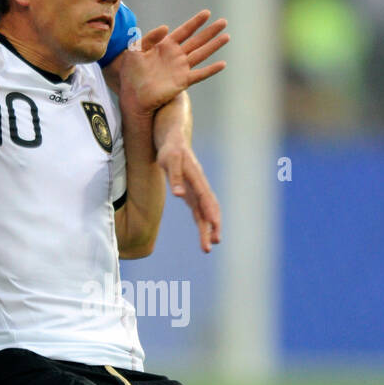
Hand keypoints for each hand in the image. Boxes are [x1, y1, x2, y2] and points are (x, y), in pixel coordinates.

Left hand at [121, 10, 227, 117]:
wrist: (132, 96)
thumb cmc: (131, 74)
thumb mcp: (135, 50)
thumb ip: (150, 37)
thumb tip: (166, 27)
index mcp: (165, 46)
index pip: (184, 31)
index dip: (195, 22)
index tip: (207, 13)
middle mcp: (176, 56)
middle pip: (197, 41)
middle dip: (210, 31)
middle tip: (224, 21)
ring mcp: (180, 69)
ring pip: (201, 54)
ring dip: (214, 46)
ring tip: (227, 36)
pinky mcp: (182, 81)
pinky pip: (199, 74)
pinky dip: (211, 70)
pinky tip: (222, 64)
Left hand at [155, 134, 221, 252]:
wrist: (174, 138)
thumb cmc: (171, 149)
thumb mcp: (169, 160)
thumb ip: (175, 177)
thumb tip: (179, 195)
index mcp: (196, 178)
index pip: (206, 198)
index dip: (210, 213)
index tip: (214, 227)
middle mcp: (200, 185)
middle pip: (209, 208)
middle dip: (212, 226)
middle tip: (214, 243)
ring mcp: (197, 190)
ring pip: (205, 212)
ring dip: (209, 228)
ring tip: (209, 245)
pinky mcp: (192, 192)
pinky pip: (199, 210)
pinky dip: (203, 221)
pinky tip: (204, 232)